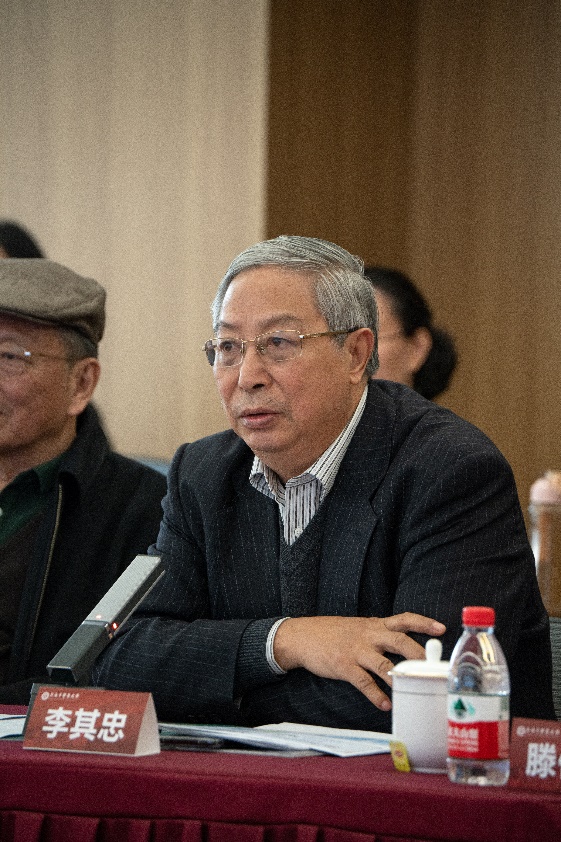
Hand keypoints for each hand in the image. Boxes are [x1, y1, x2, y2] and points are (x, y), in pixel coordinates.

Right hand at [273, 613, 445, 710]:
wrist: (303, 636)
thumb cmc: (335, 633)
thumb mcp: (360, 627)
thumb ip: (381, 634)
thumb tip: (406, 647)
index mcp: (375, 624)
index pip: (404, 619)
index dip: (423, 623)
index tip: (441, 629)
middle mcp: (369, 635)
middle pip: (398, 641)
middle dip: (417, 654)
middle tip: (432, 666)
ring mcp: (356, 650)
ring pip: (383, 663)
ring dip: (399, 678)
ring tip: (413, 689)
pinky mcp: (344, 666)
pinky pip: (363, 682)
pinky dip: (375, 695)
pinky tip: (385, 704)